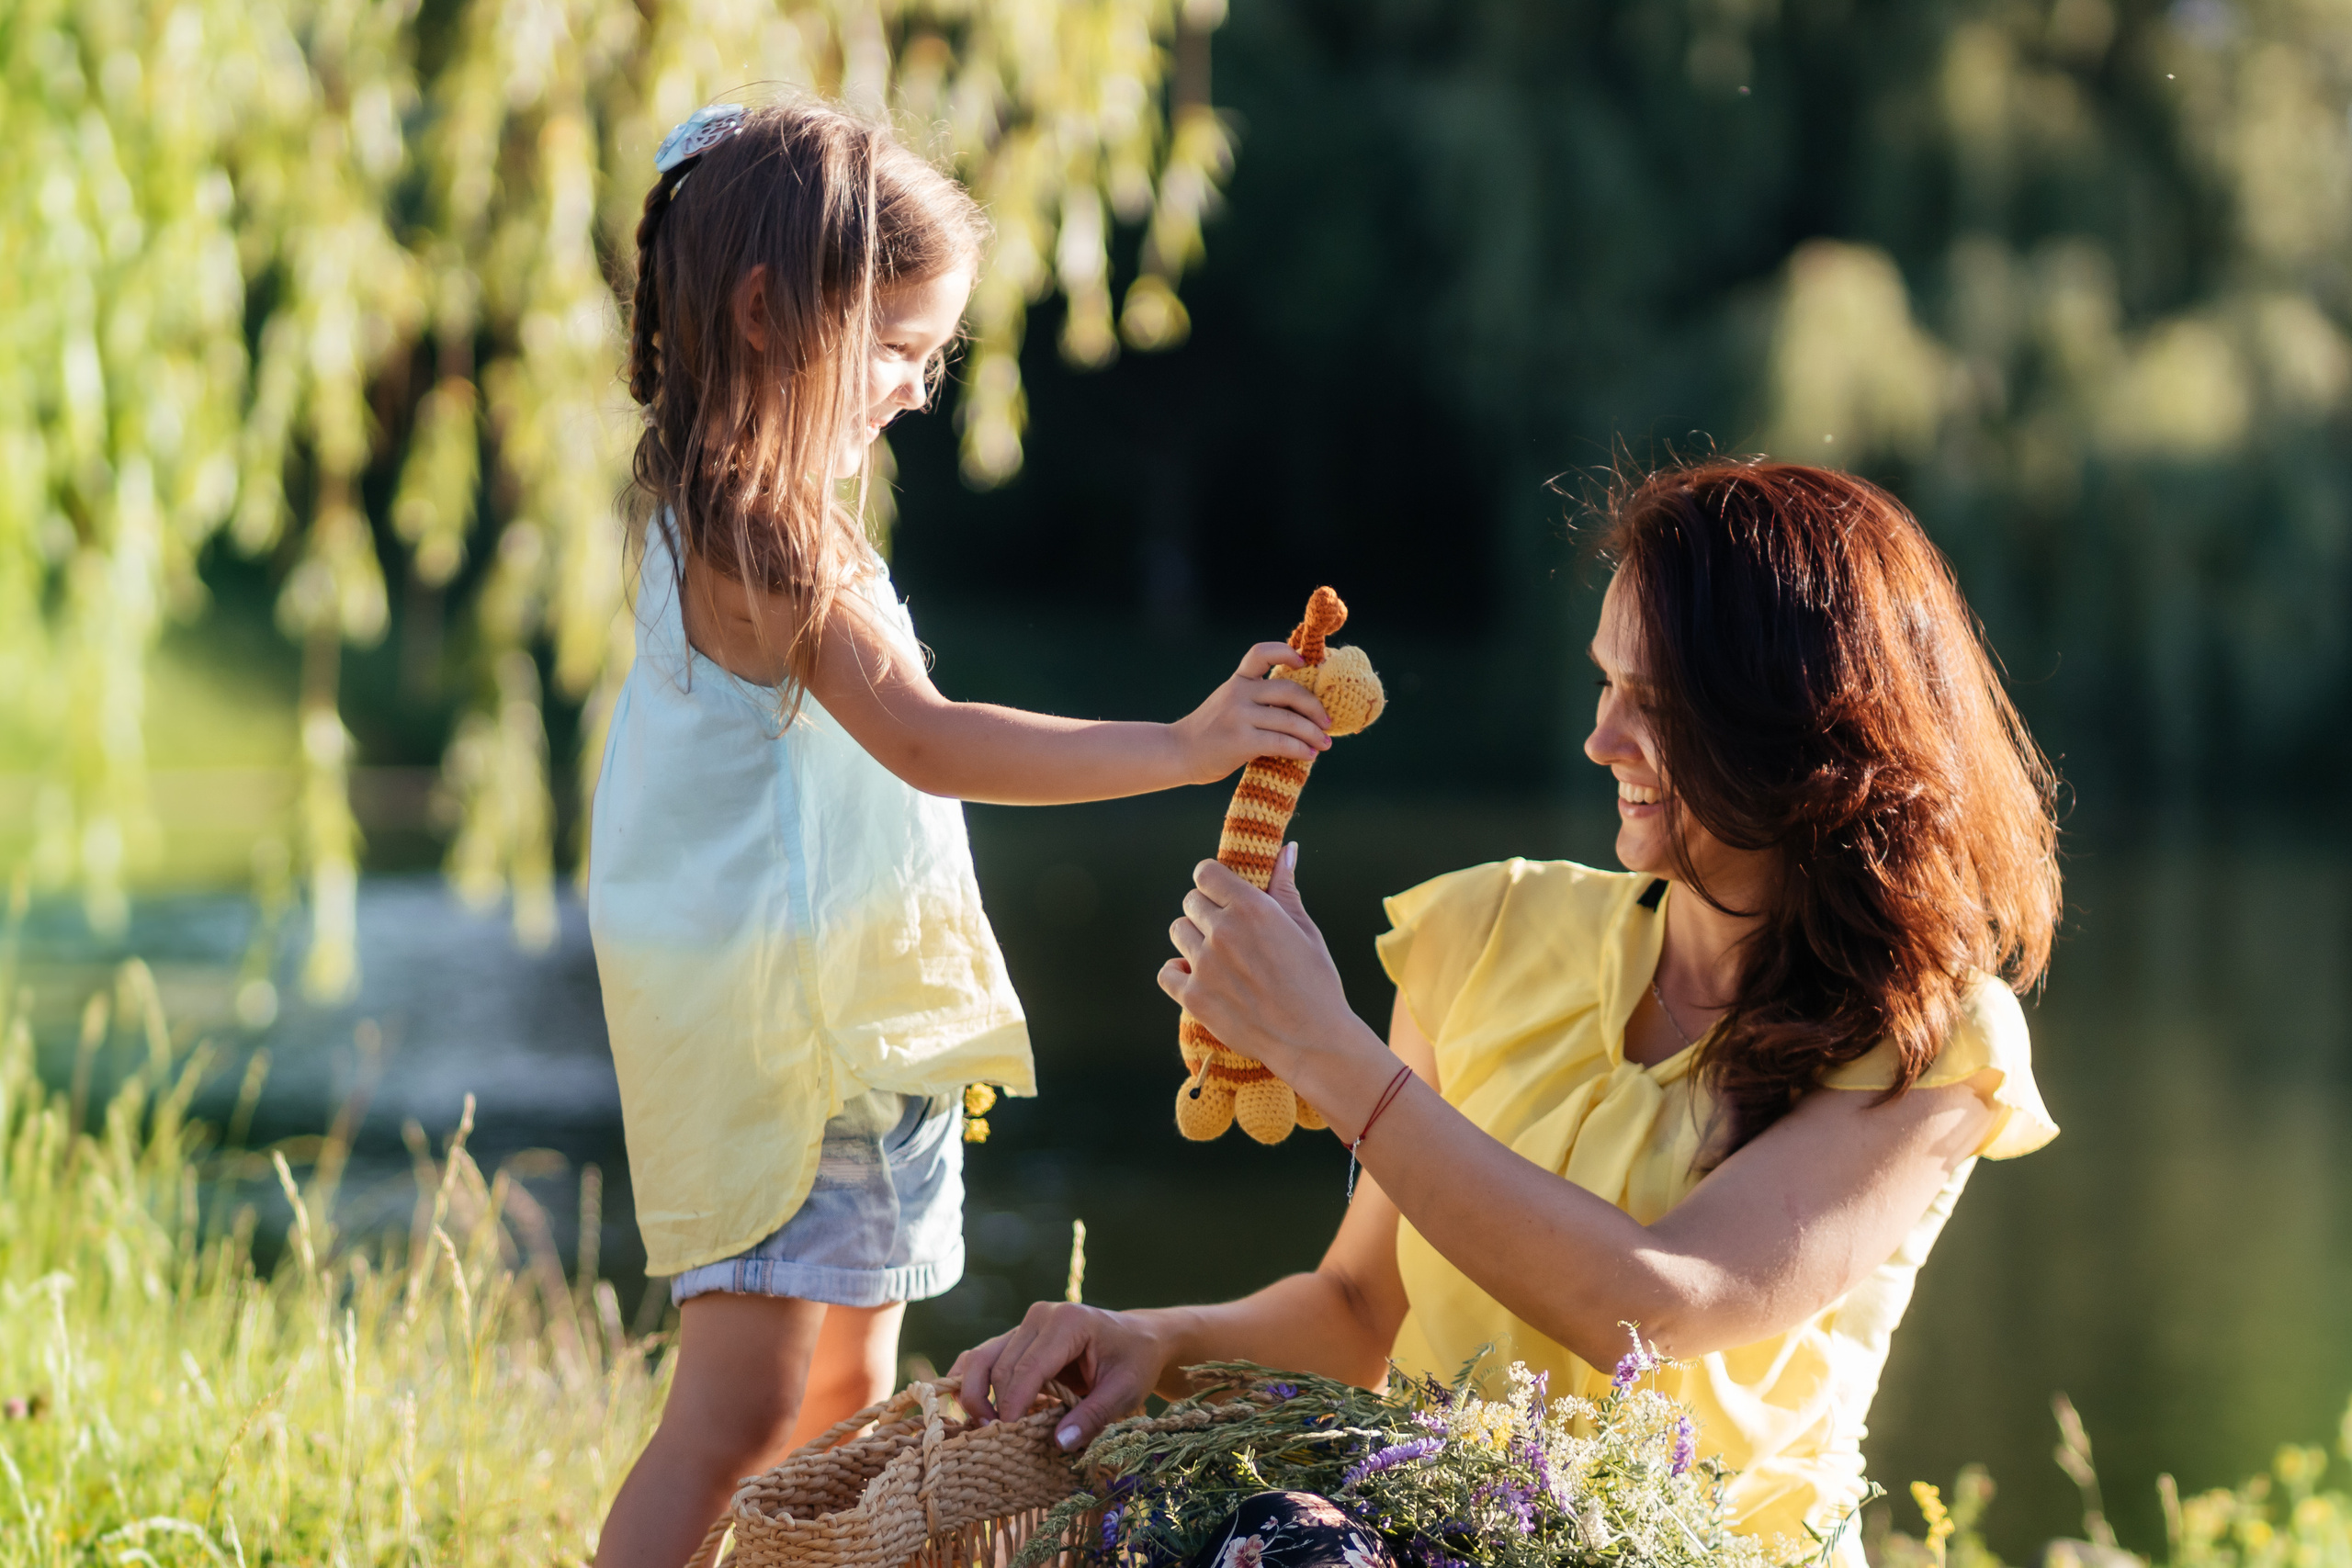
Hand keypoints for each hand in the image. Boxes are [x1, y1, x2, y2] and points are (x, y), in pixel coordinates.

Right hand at [948, 1302, 1172, 1450]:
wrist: (1139, 1338)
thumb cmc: (1135, 1361)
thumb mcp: (1125, 1390)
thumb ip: (1094, 1415)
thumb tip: (1059, 1444)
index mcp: (1068, 1322)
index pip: (1028, 1367)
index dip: (1014, 1404)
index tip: (1009, 1438)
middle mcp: (1039, 1317)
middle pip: (1000, 1366)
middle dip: (993, 1406)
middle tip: (995, 1445)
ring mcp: (1024, 1325)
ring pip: (982, 1359)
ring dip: (974, 1394)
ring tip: (981, 1429)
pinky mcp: (1016, 1339)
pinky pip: (983, 1357)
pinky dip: (971, 1382)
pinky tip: (969, 1411)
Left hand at [1159, 846, 1376, 1090]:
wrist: (1312, 1040)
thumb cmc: (1316, 983)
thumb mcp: (1305, 930)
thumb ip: (1285, 888)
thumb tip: (1286, 849)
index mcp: (1252, 908)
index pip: (1205, 873)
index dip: (1213, 882)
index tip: (1222, 894)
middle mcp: (1223, 931)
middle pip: (1191, 902)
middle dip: (1206, 912)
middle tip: (1227, 933)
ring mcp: (1205, 964)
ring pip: (1178, 932)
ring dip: (1194, 941)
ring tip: (1218, 959)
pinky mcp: (1193, 997)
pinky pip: (1167, 971)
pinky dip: (1179, 973)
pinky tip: (1199, 979)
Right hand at [1169, 643, 1333, 783]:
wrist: (1177, 752)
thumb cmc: (1210, 733)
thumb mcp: (1228, 704)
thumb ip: (1256, 700)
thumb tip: (1303, 712)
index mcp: (1237, 681)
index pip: (1261, 653)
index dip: (1286, 652)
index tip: (1304, 663)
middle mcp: (1238, 693)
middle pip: (1289, 691)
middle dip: (1314, 708)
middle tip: (1327, 722)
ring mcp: (1239, 716)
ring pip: (1290, 720)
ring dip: (1313, 734)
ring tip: (1324, 744)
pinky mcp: (1240, 741)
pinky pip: (1281, 743)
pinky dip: (1301, 749)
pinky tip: (1309, 755)